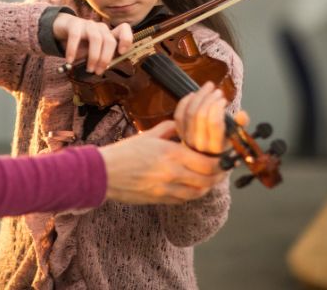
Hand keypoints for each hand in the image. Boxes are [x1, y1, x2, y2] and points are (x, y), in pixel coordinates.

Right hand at [52, 13, 132, 73]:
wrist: (62, 28)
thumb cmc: (81, 43)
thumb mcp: (93, 51)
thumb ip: (101, 57)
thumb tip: (103, 70)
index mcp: (108, 34)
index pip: (123, 29)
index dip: (126, 39)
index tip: (122, 52)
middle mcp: (100, 28)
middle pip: (110, 40)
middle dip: (106, 58)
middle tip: (98, 72)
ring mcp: (88, 24)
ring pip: (96, 38)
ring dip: (94, 56)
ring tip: (89, 69)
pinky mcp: (74, 24)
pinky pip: (75, 37)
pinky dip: (73, 50)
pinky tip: (70, 60)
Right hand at [99, 120, 227, 203]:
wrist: (103, 173)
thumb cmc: (123, 152)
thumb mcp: (147, 136)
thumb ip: (167, 130)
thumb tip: (180, 125)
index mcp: (171, 153)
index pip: (208, 162)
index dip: (221, 162)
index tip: (223, 158)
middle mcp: (173, 173)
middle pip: (208, 179)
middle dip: (217, 175)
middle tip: (220, 170)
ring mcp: (168, 189)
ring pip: (199, 192)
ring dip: (206, 186)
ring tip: (207, 178)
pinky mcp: (161, 199)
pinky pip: (184, 199)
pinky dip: (191, 193)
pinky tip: (190, 186)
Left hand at [174, 82, 249, 155]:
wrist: (208, 160)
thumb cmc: (225, 146)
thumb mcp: (238, 138)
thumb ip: (241, 125)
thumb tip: (242, 114)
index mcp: (216, 146)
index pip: (214, 123)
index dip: (217, 107)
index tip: (224, 100)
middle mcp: (200, 143)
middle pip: (200, 115)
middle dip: (208, 99)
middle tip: (217, 91)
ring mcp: (187, 139)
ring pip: (189, 113)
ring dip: (198, 97)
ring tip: (208, 88)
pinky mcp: (179, 133)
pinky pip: (178, 116)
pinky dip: (184, 102)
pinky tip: (193, 94)